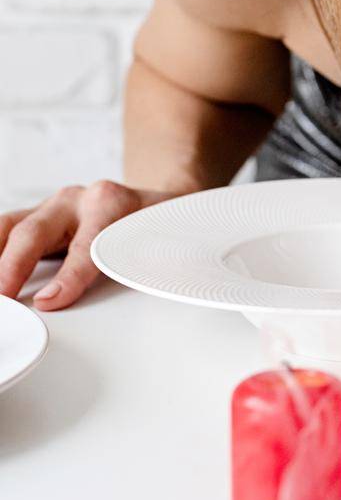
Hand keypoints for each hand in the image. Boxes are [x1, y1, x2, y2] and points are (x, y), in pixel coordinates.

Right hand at [0, 180, 158, 310]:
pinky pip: (5, 233)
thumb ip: (158, 261)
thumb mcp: (166, 237)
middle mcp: (74, 200)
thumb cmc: (155, 221)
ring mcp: (51, 207)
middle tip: (4, 298)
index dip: (69, 275)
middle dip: (12, 266)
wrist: (151, 198)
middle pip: (34, 231)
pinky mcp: (35, 219)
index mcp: (109, 203)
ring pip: (9, 226)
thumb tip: (154, 296)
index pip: (86, 245)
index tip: (49, 301)